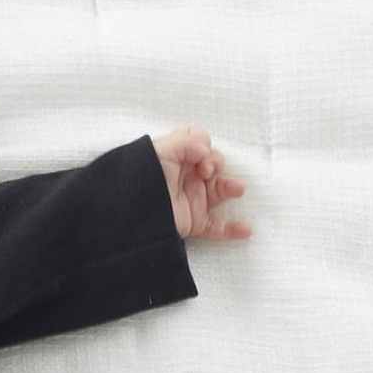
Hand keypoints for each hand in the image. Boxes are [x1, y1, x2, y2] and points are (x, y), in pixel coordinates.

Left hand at [151, 125, 250, 240]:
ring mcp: (192, 199)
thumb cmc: (140, 177)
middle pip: (214, 164)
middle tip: (207, 172)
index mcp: (178, 158)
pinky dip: (232, 229)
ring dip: (232, 188)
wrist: (126, 213)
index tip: (201, 157)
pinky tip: (246, 230)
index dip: (205, 146)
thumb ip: (185, 142)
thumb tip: (207, 150)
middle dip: (216, 163)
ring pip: (220, 191)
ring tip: (238, 189)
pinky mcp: (193, 221)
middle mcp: (187, 176)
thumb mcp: (159, 150)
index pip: (200, 144)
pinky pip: (216, 227)